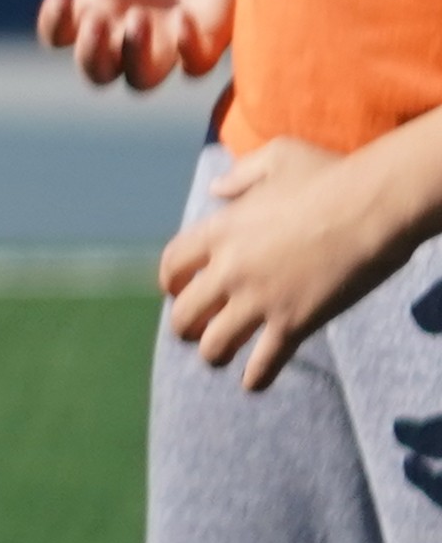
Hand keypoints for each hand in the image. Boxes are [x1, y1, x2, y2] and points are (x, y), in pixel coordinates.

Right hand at [35, 0, 243, 91]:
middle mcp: (129, 30)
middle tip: (95, 21)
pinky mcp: (207, 40)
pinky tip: (182, 17)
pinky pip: (194, 66)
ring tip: (138, 18)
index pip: (63, 37)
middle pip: (97, 71)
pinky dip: (186, 50)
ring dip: (132, 56)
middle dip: (90, 54)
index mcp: (101, 4)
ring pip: (141, 80)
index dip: (54, 26)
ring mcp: (169, 40)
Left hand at [164, 139, 441, 386]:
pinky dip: (255, 377)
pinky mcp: (294, 323)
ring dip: (213, 354)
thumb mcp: (276, 159)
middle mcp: (229, 268)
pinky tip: (252, 383)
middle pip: (184, 311)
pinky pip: (264, 362)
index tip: (175, 291)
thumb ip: (241, 176)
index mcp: (219, 230)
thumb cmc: (329, 176)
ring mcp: (259, 299)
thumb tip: (218, 188)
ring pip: (215, 343)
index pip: (173, 264)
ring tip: (219, 357)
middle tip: (193, 331)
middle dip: (185, 325)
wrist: (372, 206)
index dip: (170, 282)